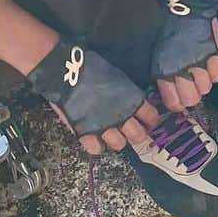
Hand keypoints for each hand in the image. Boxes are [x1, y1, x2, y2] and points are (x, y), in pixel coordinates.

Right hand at [26, 38, 162, 156]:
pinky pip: (96, 149)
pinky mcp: (85, 133)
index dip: (149, 121)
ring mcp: (103, 126)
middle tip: (129, 130)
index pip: (151, 117)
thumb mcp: (118, 76)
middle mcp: (121, 116)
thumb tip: (133, 102)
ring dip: (116, 140)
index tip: (146, 121)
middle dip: (135, 134)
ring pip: (119, 145)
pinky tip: (94, 139)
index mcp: (132, 100)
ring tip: (110, 133)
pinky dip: (96, 146)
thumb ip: (127, 93)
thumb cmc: (92, 68)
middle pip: (138, 136)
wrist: (67, 70)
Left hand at [156, 14, 217, 109]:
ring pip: (206, 89)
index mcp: (165, 71)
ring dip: (203, 84)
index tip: (178, 101)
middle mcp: (182, 70)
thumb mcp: (157, 54)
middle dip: (191, 97)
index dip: (177, 104)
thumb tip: (165, 91)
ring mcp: (199, 63)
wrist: (187, 9)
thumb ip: (161, 74)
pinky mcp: (214, 55)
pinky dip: (214, 73)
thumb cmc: (170, 31)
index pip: (173, 101)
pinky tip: (209, 67)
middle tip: (190, 89)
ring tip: (199, 75)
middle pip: (192, 100)